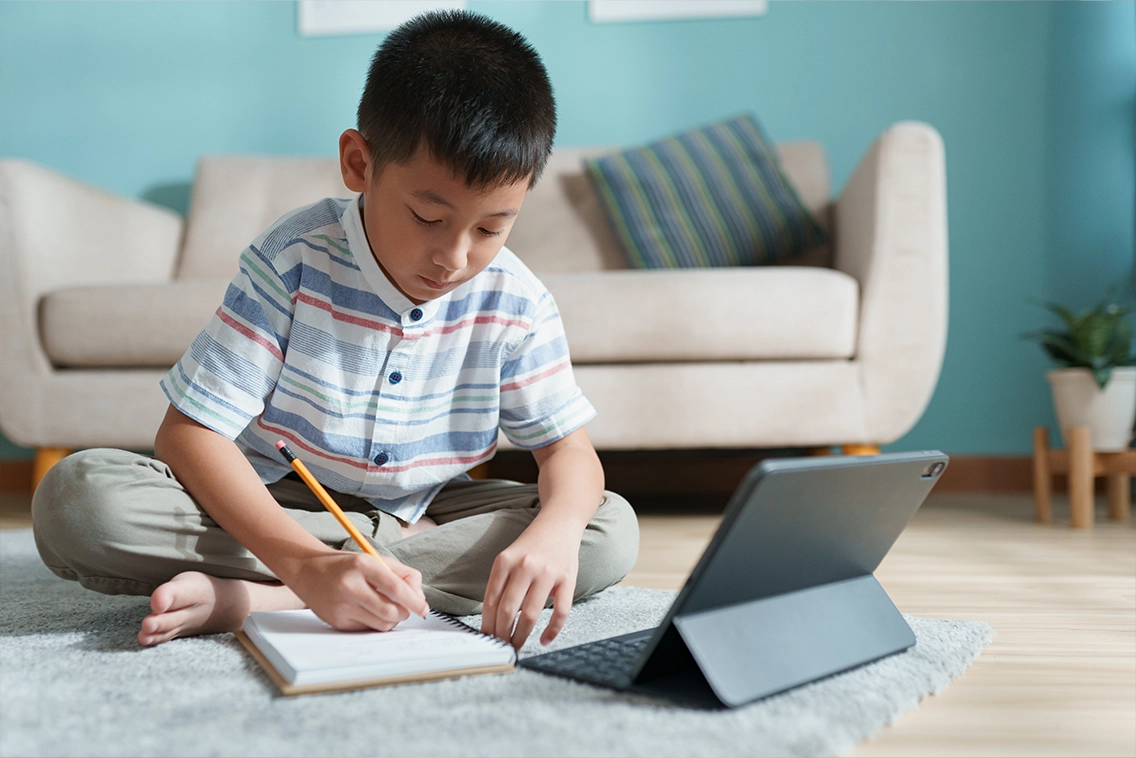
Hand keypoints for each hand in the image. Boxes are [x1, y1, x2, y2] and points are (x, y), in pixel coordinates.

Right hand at [287, 550, 428, 631]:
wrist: (308, 571)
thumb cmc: (348, 565)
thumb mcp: (375, 559)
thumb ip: (403, 574)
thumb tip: (419, 597)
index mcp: (362, 565)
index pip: (396, 588)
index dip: (414, 601)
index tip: (424, 609)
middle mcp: (350, 586)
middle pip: (390, 611)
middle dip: (405, 613)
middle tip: (406, 609)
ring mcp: (341, 606)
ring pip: (381, 624)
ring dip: (392, 620)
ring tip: (389, 609)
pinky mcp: (336, 622)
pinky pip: (367, 629)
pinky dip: (376, 623)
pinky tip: (370, 612)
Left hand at [480, 523, 579, 649]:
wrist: (559, 524)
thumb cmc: (532, 546)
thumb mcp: (509, 558)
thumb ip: (500, 584)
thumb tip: (492, 621)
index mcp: (505, 561)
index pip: (490, 601)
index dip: (487, 624)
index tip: (486, 638)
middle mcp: (525, 566)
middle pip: (508, 610)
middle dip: (502, 634)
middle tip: (501, 645)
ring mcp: (547, 572)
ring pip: (531, 614)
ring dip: (522, 635)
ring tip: (517, 645)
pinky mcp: (568, 579)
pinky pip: (560, 612)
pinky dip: (552, 631)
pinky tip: (544, 639)